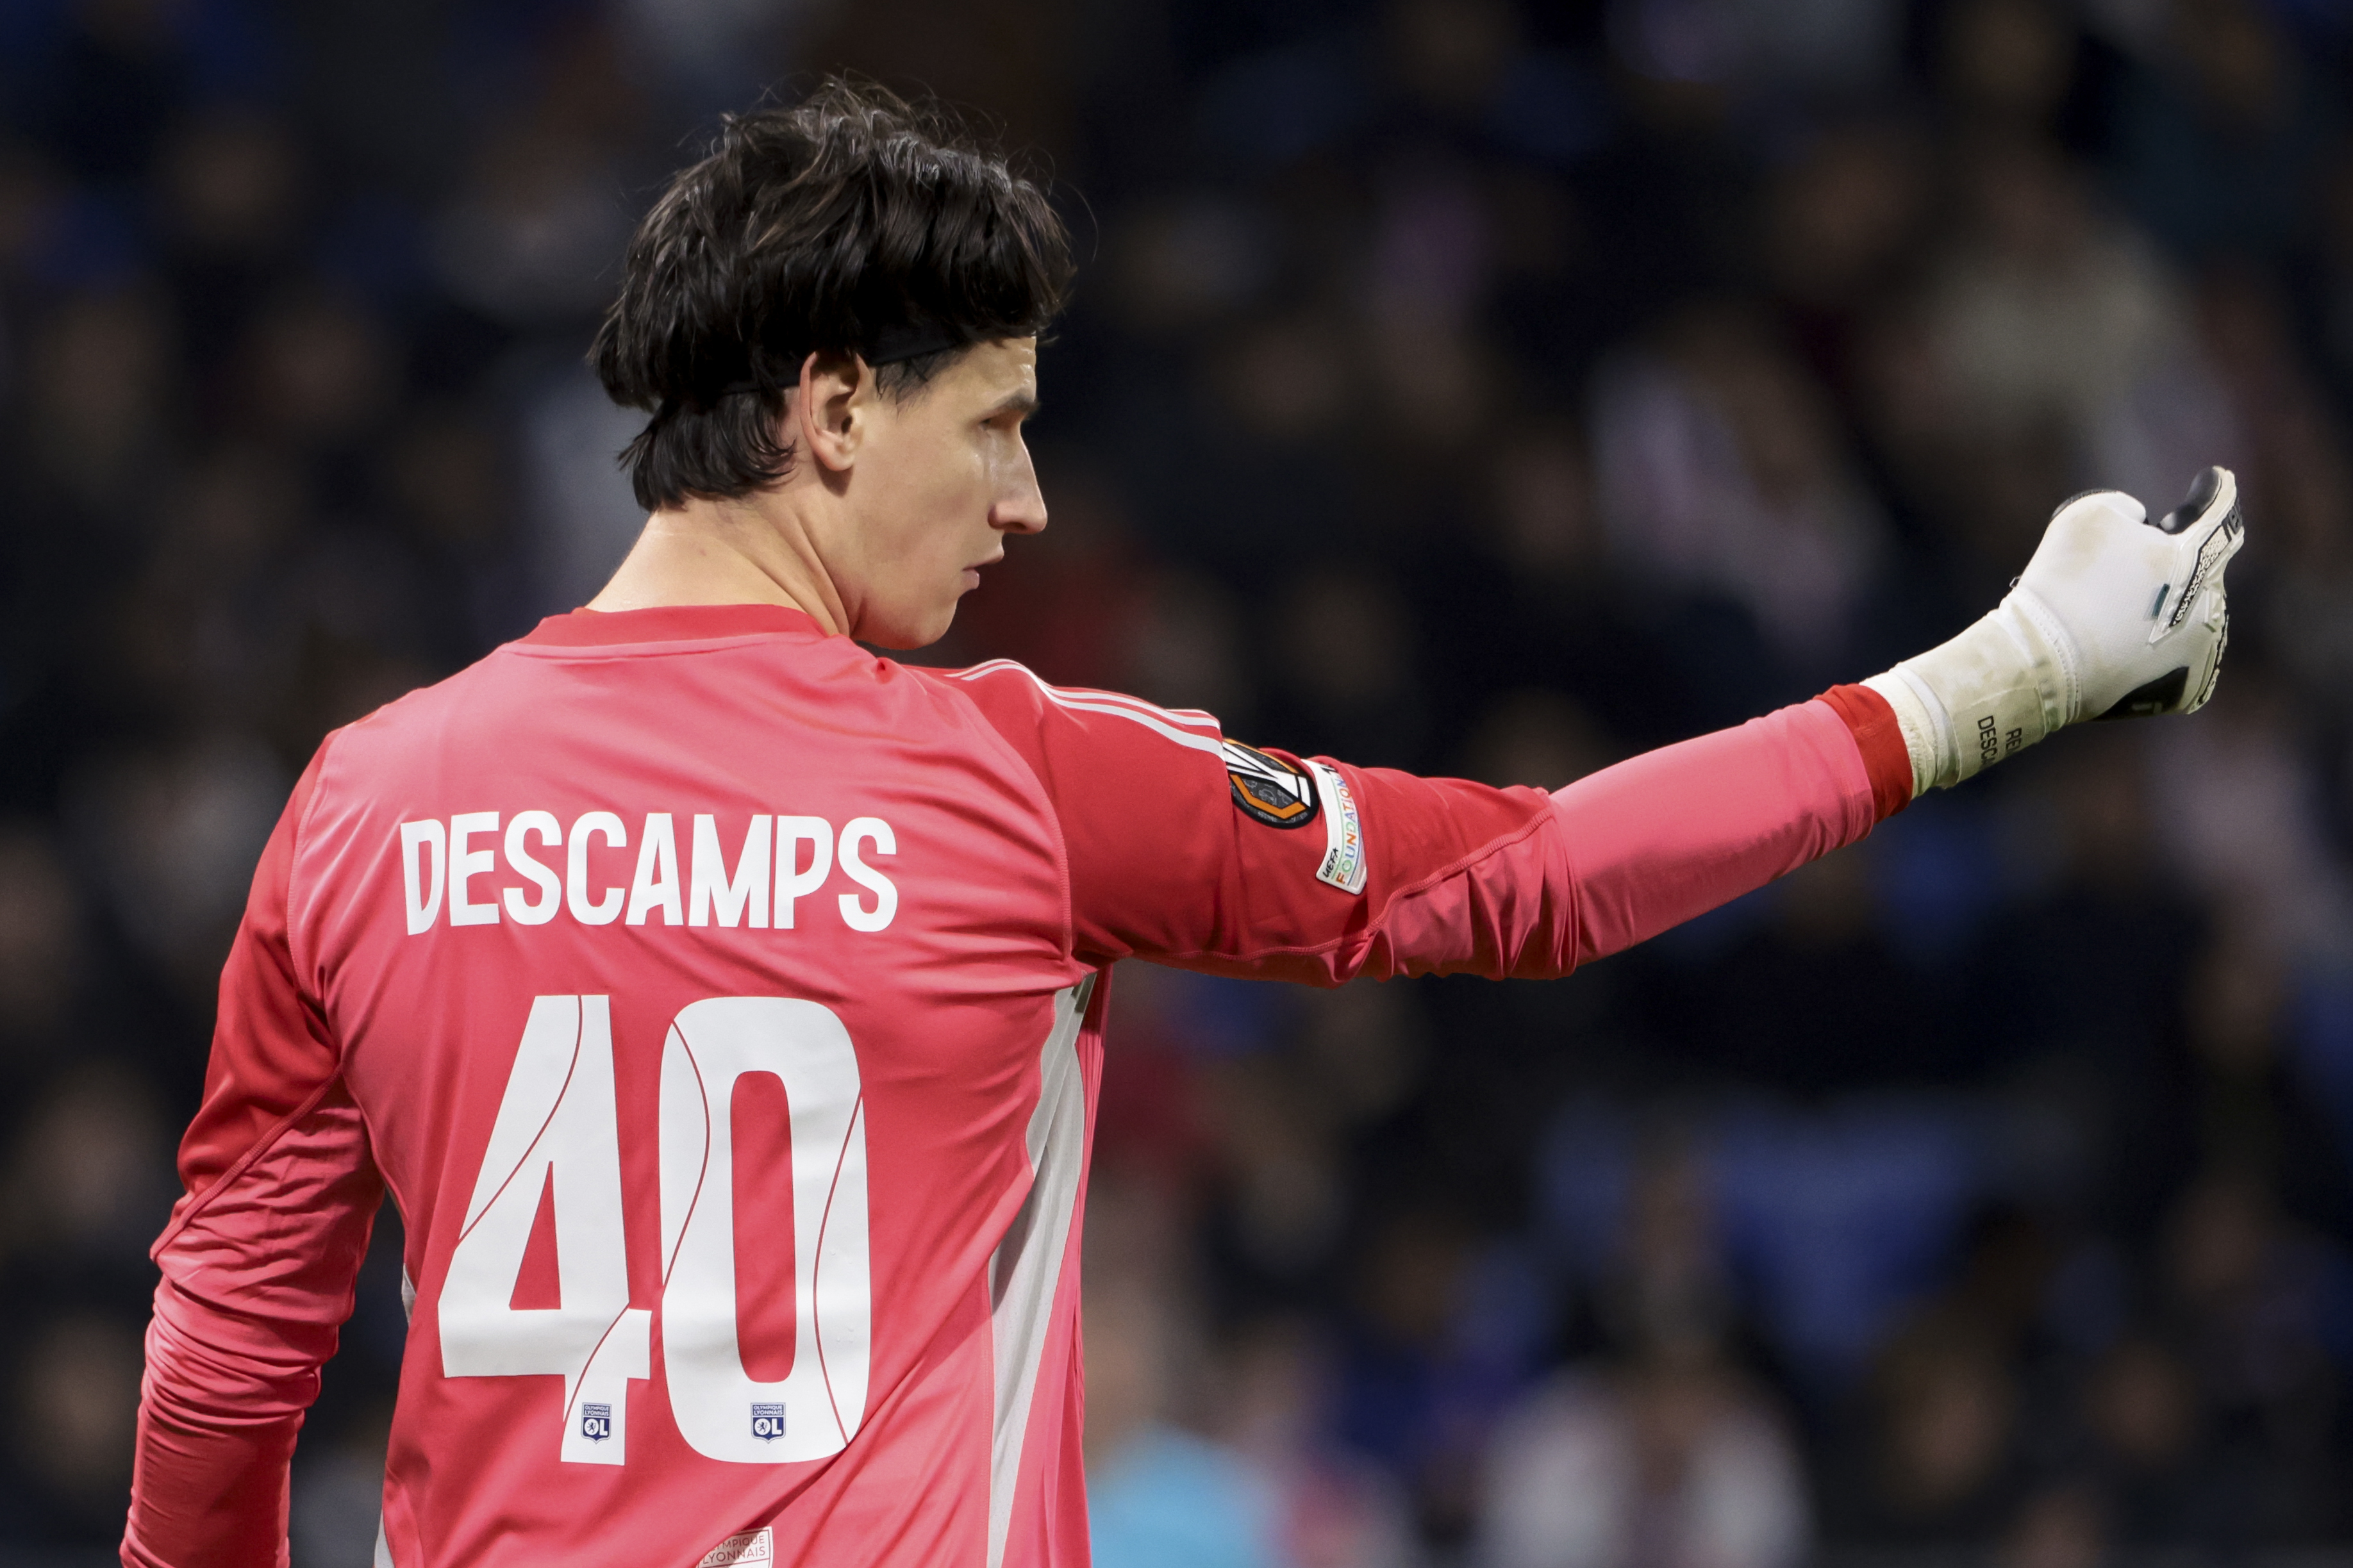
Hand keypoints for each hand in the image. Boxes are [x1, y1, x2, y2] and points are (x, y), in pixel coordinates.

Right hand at [2019, 466, 2241, 720]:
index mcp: (2196, 558)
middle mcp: (2212, 605)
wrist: (2041, 660)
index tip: (2215, 480)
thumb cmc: (2062, 582)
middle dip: (2170, 565)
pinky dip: (2159, 651)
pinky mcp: (2188, 689)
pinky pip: (2182, 659)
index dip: (2216, 490)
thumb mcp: (2086, 514)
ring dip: (2166, 610)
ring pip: (2193, 617)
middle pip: (2201, 571)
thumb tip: (2141, 527)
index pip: (2220, 512)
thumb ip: (2126, 507)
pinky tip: (2126, 651)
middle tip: (2123, 572)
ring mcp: (2204, 651)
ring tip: (2115, 618)